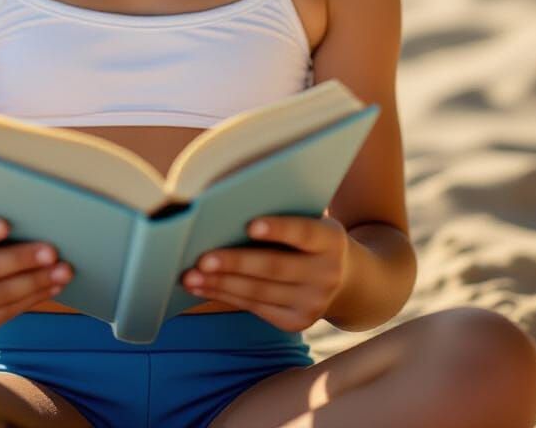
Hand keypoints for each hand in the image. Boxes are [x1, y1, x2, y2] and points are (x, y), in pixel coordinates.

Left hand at [180, 215, 349, 332]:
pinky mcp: (297, 323)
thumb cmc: (309, 237)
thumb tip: (225, 213)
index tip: (249, 225)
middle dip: (235, 263)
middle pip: (275, 267)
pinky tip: (201, 288)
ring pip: (259, 292)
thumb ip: (283, 216)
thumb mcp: (310, 221)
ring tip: (190, 276)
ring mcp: (313, 303)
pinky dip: (225, 296)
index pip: (303, 232)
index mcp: (331, 239)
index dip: (278, 229)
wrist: (345, 279)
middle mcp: (327, 274)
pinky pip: (255, 308)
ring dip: (220, 284)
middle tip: (202, 259)